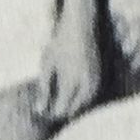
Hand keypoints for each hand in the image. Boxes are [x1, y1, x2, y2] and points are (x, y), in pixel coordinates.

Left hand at [36, 8, 100, 122]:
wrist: (80, 26)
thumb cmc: (59, 44)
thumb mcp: (47, 65)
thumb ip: (44, 89)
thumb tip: (39, 110)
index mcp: (70, 81)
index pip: (61, 108)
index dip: (51, 113)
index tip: (42, 111)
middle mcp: (85, 84)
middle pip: (73, 109)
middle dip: (62, 111)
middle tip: (50, 109)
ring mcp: (95, 80)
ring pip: (84, 104)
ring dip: (73, 107)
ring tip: (61, 105)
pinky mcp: (99, 76)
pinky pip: (91, 95)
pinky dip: (82, 100)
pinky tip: (73, 96)